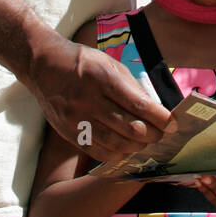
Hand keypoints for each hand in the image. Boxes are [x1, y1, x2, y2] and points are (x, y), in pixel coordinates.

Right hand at [28, 32, 170, 159]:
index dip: (159, 117)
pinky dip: (117, 154)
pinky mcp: (68, 132)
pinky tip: (127, 150)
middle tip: (162, 135)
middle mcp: (88, 99)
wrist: (43, 66)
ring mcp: (76, 118)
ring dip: (136, 146)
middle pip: (128, 127)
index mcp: (102, 77)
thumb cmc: (82, 62)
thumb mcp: (108, 63)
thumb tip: (154, 109)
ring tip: (147, 143)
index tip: (172, 124)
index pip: (137, 103)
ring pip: (115, 143)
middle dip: (152, 134)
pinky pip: (97, 151)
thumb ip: (131, 86)